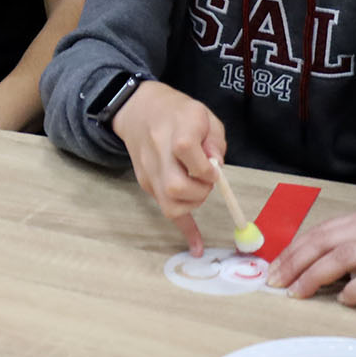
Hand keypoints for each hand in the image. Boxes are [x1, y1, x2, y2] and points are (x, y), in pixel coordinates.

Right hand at [110, 80, 223, 255]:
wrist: (138, 110)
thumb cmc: (177, 112)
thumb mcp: (204, 115)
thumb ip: (216, 142)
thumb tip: (217, 169)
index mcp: (176, 129)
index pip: (186, 150)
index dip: (206, 167)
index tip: (214, 169)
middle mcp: (158, 153)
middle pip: (176, 186)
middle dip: (200, 190)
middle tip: (206, 179)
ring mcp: (149, 172)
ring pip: (170, 204)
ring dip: (193, 204)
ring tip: (197, 188)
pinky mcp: (146, 183)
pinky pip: (166, 210)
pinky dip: (184, 230)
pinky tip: (196, 246)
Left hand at [265, 202, 355, 305]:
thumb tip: (338, 263)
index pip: (324, 230)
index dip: (296, 249)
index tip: (276, 267)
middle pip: (325, 241)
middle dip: (295, 262)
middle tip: (275, 283)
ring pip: (344, 256)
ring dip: (315, 275)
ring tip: (298, 293)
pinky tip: (344, 300)